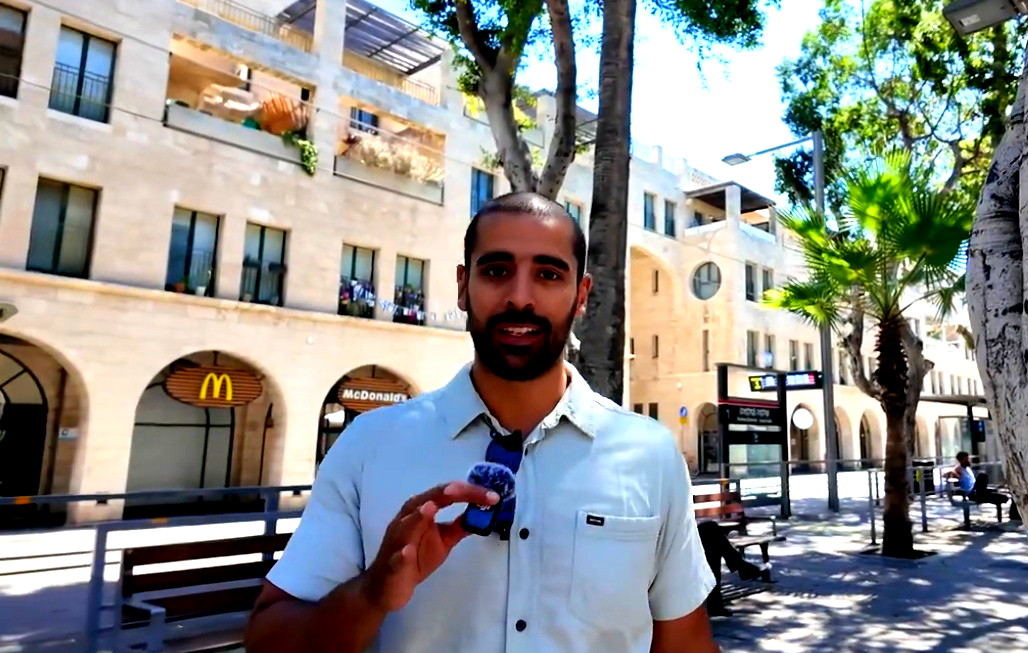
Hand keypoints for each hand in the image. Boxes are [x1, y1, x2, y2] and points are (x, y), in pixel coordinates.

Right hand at [362, 482, 499, 611]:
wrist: (385, 587)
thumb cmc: (415, 558)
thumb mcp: (442, 541)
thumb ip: (458, 526)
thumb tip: (481, 513)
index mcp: (419, 511)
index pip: (444, 495)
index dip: (468, 493)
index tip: (492, 497)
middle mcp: (406, 521)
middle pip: (425, 502)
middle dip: (443, 495)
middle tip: (460, 490)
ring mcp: (397, 543)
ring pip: (405, 526)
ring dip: (417, 517)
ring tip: (430, 508)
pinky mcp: (391, 565)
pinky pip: (396, 559)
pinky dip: (402, 554)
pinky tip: (408, 552)